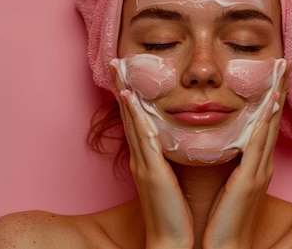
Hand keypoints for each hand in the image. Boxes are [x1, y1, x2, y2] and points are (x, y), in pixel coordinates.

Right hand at [112, 66, 194, 248]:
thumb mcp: (172, 179)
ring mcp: (142, 163)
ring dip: (124, 93)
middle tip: (116, 61)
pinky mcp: (150, 171)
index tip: (127, 73)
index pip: (137, 120)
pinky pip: (142, 138)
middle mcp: (140, 157)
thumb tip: (175, 141)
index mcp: (147, 159)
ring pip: (132, 120)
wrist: (172, 241)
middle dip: (121, 86)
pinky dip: (135, 117)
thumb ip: (170, 159)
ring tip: (119, 70)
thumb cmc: (176, 212)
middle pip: (128, 115)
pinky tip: (130, 98)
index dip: (130, 95)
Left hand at [202, 60, 287, 248]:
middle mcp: (262, 162)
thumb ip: (229, 159)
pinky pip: (259, 144)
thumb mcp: (227, 180)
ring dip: (276, 95)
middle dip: (279, 87)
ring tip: (281, 71)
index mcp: (255, 162)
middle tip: (284, 61)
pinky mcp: (251, 180)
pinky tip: (270, 103)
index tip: (274, 72)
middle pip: (273, 117)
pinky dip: (266, 122)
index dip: (271, 95)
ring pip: (270, 125)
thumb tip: (224, 138)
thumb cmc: (220, 216)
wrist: (222, 247)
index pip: (264, 121)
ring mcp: (260, 170)